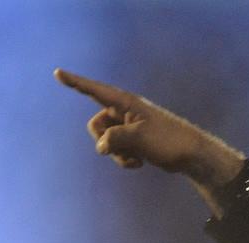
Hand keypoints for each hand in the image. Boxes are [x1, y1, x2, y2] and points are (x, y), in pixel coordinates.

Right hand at [54, 68, 243, 188]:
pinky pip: (117, 150)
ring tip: (136, 158)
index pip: (95, 91)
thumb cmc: (168, 141)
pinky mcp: (134, 141)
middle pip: (95, 125)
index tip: (57, 73)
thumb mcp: (138, 139)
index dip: (75, 82)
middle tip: (123, 149)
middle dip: (104, 141)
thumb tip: (101, 146)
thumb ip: (113, 139)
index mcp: (126, 103)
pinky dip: (124, 159)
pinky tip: (140, 164)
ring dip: (116, 154)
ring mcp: (129, 127)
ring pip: (106, 141)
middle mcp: (125, 112)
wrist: (191, 156)